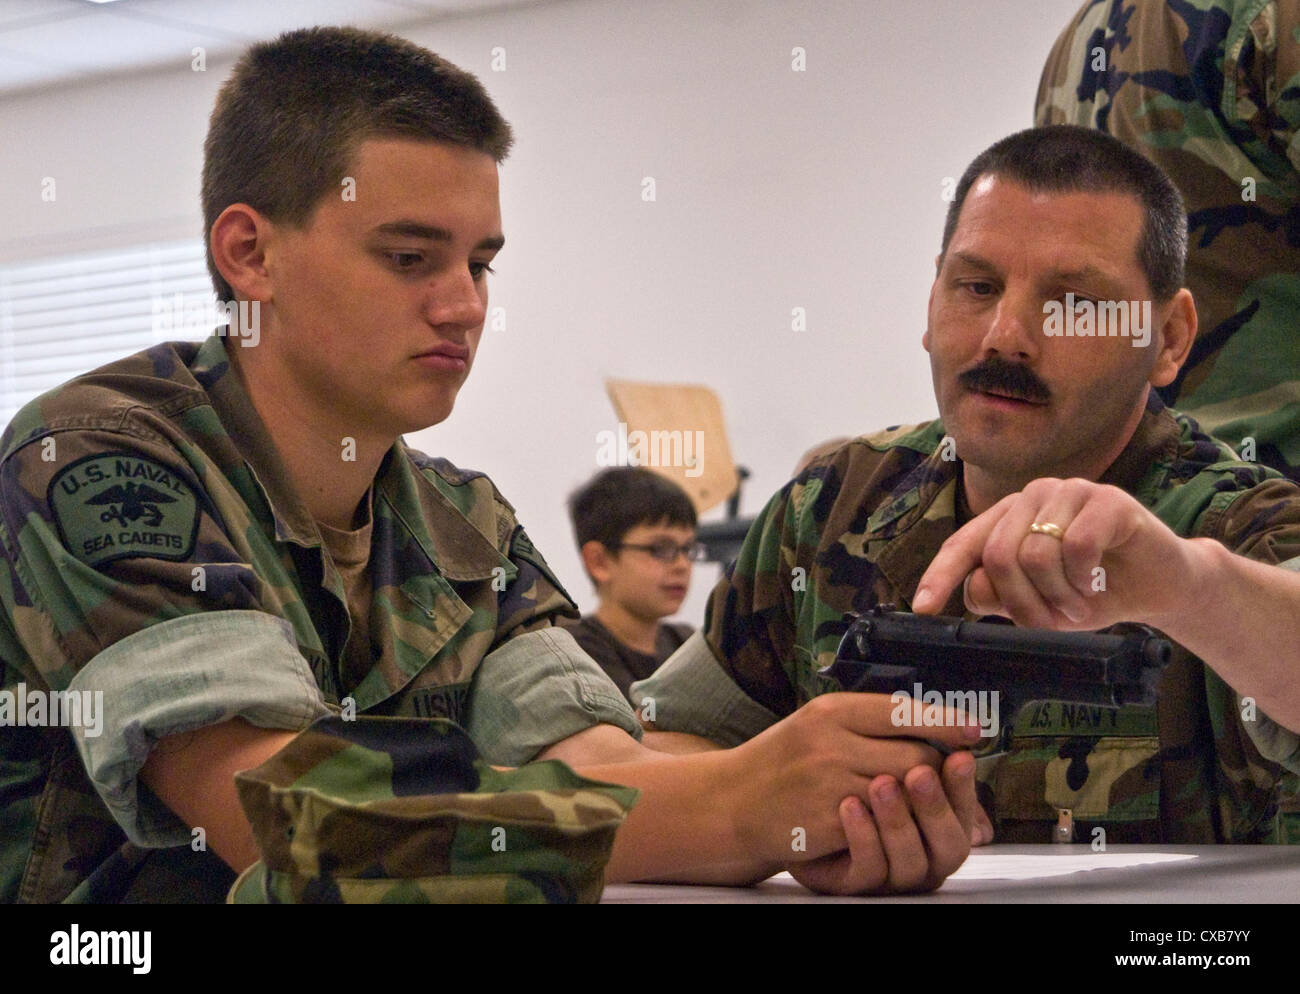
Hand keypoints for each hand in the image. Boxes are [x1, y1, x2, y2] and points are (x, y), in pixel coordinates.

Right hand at [725, 692, 984, 870]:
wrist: (731, 801)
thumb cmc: (779, 763)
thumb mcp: (816, 725)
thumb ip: (865, 722)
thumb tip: (928, 723)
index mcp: (830, 710)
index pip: (904, 710)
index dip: (946, 721)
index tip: (973, 730)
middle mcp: (832, 741)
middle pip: (917, 755)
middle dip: (936, 770)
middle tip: (940, 776)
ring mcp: (831, 782)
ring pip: (906, 790)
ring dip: (918, 799)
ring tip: (914, 799)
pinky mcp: (831, 819)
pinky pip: (884, 821)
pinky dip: (892, 822)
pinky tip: (886, 820)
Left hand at [788, 751, 992, 894]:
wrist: (781, 804)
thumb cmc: (837, 774)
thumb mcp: (873, 748)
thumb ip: (911, 742)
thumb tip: (963, 728)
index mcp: (935, 821)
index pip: (963, 810)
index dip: (963, 784)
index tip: (960, 755)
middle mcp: (921, 852)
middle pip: (950, 844)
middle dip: (936, 806)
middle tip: (920, 772)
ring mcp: (889, 873)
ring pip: (911, 861)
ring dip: (898, 821)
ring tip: (881, 784)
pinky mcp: (852, 882)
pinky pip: (869, 870)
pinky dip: (863, 837)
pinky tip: (849, 805)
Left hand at [913, 477, 1197, 630]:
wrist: (1162, 585)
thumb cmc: (1095, 591)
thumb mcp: (1040, 603)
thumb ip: (1002, 596)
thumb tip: (973, 591)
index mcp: (1009, 518)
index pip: (964, 543)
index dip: (940, 574)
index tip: (924, 607)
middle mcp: (1033, 497)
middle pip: (999, 554)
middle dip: (1021, 603)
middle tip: (1050, 622)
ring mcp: (1070, 492)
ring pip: (1035, 554)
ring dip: (1057, 596)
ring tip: (1077, 605)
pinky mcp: (1108, 499)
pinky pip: (1075, 546)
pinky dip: (1083, 580)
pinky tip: (1096, 586)